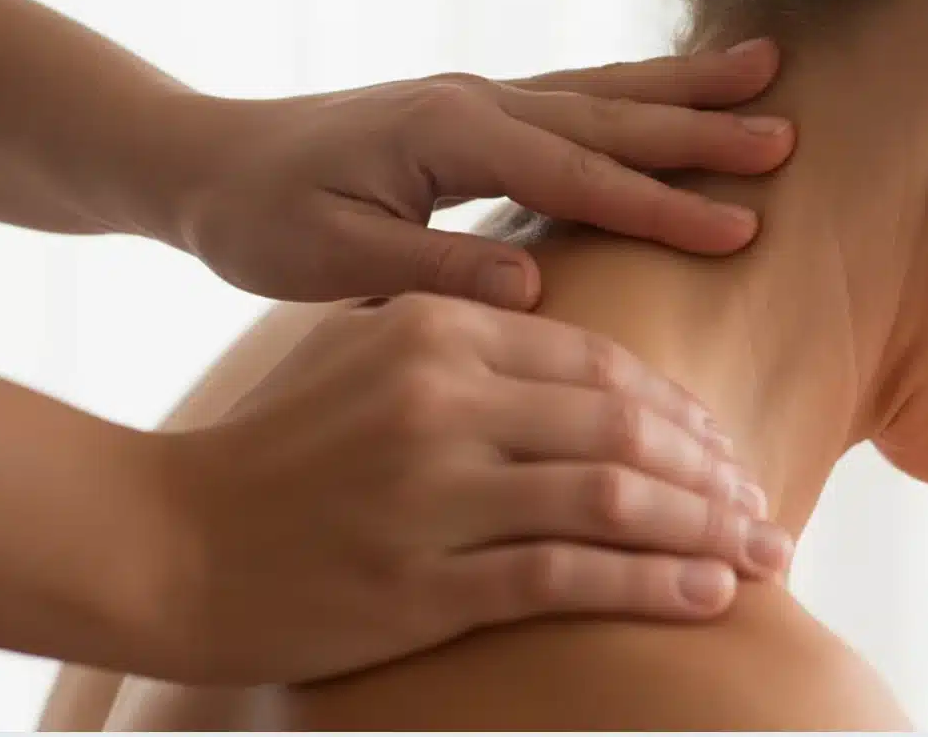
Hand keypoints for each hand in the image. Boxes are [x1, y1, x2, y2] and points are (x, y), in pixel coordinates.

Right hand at [147, 293, 791, 685]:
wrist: (162, 538)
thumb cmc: (276, 451)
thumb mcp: (367, 358)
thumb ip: (469, 348)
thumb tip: (591, 376)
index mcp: (437, 332)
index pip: (599, 364)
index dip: (680, 409)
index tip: (723, 445)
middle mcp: (443, 400)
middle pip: (625, 427)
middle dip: (713, 469)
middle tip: (762, 501)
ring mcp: (433, 493)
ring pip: (614, 498)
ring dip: (707, 527)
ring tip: (765, 551)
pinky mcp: (422, 583)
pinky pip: (567, 576)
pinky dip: (652, 583)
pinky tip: (710, 594)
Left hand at [165, 40, 792, 304]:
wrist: (203, 161)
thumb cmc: (258, 218)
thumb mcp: (329, 259)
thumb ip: (432, 270)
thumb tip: (533, 288)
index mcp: (446, 135)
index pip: (574, 174)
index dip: (659, 205)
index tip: (738, 228)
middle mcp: (472, 100)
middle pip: (607, 113)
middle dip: (700, 128)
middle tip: (786, 136)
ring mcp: (475, 97)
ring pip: (599, 90)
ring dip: (682, 89)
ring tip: (765, 72)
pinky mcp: (471, 112)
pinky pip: (572, 95)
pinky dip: (635, 91)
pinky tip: (675, 94)